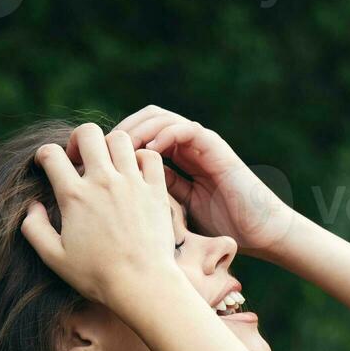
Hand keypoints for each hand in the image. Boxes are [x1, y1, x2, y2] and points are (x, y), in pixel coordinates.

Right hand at [22, 124, 184, 314]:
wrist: (142, 285)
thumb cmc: (97, 276)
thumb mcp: (55, 258)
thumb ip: (34, 230)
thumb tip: (32, 207)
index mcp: (74, 196)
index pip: (51, 154)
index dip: (44, 156)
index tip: (48, 167)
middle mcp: (103, 182)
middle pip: (87, 133)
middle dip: (78, 140)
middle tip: (80, 158)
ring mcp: (132, 183)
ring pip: (120, 138)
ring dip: (110, 147)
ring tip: (109, 165)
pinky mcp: (155, 191)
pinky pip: (150, 156)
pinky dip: (142, 158)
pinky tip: (135, 174)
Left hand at [115, 105, 295, 254]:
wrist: (259, 232)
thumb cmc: (221, 228)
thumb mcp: (174, 212)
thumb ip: (151, 196)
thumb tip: (115, 196)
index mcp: (175, 160)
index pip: (136, 138)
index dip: (112, 144)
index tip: (90, 162)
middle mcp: (186, 147)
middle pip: (144, 120)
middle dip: (119, 131)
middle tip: (98, 149)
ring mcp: (200, 144)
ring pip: (160, 118)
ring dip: (137, 128)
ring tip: (118, 146)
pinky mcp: (215, 147)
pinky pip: (185, 129)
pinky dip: (165, 134)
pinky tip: (148, 150)